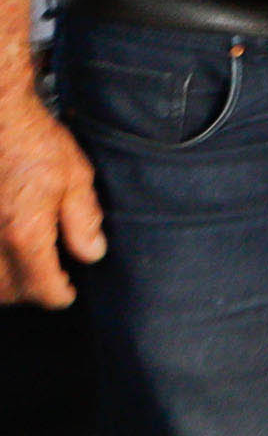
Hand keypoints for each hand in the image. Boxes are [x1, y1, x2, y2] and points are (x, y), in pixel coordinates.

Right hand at [0, 91, 103, 307]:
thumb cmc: (33, 141)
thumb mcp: (75, 176)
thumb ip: (83, 220)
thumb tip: (91, 253)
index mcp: (25, 234)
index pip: (42, 288)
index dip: (60, 294)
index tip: (69, 292)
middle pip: (9, 292)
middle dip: (31, 293)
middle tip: (51, 280)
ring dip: (7, 283)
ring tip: (29, 269)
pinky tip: (6, 252)